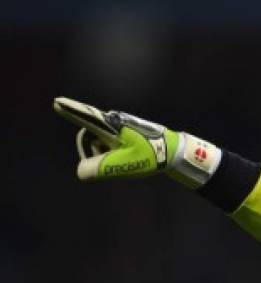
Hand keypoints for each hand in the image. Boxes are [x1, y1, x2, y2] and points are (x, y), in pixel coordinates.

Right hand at [53, 97, 220, 186]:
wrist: (174, 150)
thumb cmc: (151, 155)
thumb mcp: (124, 165)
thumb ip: (101, 168)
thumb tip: (81, 172)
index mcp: (112, 126)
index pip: (86, 117)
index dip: (70, 111)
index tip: (56, 102)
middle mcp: (113, 121)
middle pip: (89, 137)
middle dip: (95, 153)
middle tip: (114, 164)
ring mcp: (117, 125)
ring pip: (99, 142)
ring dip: (106, 154)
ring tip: (128, 160)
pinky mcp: (122, 131)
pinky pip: (108, 143)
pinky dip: (112, 153)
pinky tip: (129, 158)